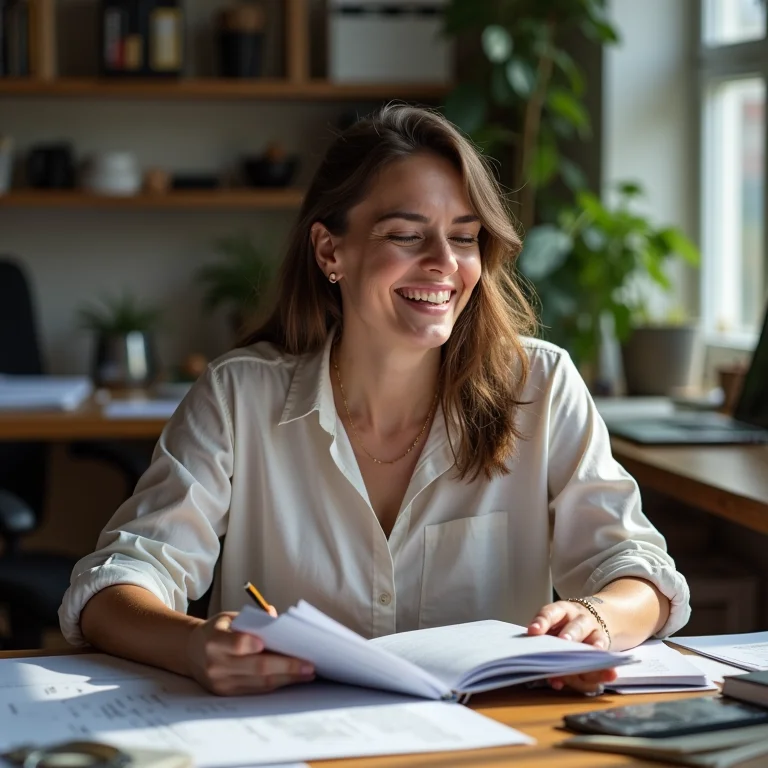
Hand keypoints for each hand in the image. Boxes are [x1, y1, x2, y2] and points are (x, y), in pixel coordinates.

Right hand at [186, 612, 314, 695]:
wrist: (192, 652)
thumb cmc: (219, 630)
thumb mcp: (230, 618)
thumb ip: (253, 619)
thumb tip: (279, 620)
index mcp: (214, 640)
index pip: (236, 643)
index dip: (251, 644)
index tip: (269, 643)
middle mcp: (216, 664)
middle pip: (255, 667)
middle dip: (286, 666)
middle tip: (309, 664)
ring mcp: (221, 682)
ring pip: (259, 683)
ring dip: (287, 679)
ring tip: (308, 673)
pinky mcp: (228, 694)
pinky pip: (256, 690)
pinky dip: (277, 685)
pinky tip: (293, 679)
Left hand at [527, 599, 615, 694]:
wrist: (597, 617)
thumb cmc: (566, 626)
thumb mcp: (556, 626)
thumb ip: (546, 643)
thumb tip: (538, 668)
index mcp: (561, 611)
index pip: (550, 613)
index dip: (542, 622)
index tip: (533, 631)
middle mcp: (579, 618)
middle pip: (576, 626)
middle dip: (570, 635)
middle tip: (563, 642)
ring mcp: (595, 630)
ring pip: (594, 639)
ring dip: (587, 652)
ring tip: (583, 661)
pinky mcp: (605, 644)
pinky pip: (606, 657)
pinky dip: (603, 666)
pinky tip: (606, 673)